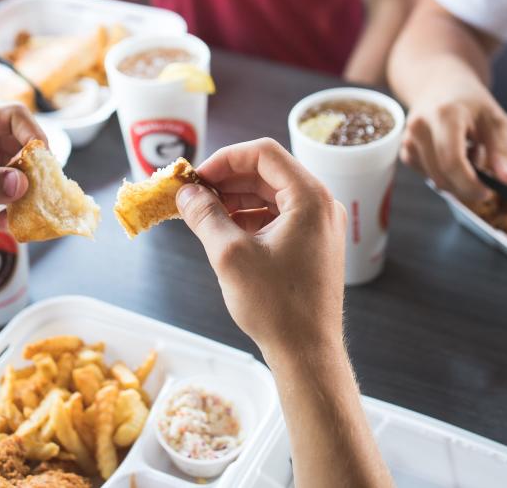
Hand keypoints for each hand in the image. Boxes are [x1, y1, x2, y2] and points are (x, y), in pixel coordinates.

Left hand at [0, 104, 43, 261]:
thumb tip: (22, 182)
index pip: (11, 116)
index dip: (33, 134)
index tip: (43, 165)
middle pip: (23, 142)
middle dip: (36, 168)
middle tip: (40, 196)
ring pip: (22, 169)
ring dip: (30, 190)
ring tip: (25, 214)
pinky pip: (13, 192)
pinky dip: (19, 206)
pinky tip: (8, 224)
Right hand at [174, 139, 346, 359]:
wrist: (308, 352)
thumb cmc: (276, 305)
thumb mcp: (230, 255)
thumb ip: (205, 216)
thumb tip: (185, 193)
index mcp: (310, 197)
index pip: (263, 153)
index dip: (224, 159)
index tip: (195, 178)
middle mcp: (321, 204)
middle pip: (267, 172)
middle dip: (227, 180)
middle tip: (192, 195)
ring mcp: (319, 224)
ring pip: (271, 194)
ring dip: (236, 198)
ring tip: (203, 214)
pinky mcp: (313, 243)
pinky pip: (279, 215)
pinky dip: (250, 217)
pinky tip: (224, 231)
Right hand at [400, 78, 506, 205]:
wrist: (439, 83)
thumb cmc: (471, 101)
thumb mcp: (494, 120)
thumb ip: (501, 151)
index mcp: (445, 115)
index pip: (452, 161)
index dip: (470, 184)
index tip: (488, 192)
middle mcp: (420, 126)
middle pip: (442, 176)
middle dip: (466, 187)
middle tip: (486, 181)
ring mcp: (408, 137)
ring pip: (435, 179)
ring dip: (456, 178)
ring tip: (468, 153)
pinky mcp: (405, 148)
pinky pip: (427, 175)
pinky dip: (444, 174)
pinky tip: (452, 154)